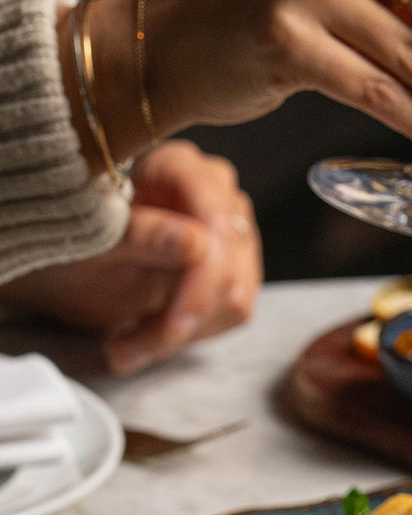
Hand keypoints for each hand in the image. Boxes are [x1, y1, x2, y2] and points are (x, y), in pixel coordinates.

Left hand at [0, 141, 262, 374]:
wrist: (69, 265)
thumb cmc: (72, 239)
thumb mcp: (92, 238)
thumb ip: (142, 235)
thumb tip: (196, 242)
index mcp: (181, 167)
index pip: (216, 224)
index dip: (203, 279)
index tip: (175, 324)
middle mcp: (219, 195)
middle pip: (230, 268)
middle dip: (182, 319)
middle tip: (128, 347)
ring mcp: (235, 234)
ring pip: (234, 299)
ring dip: (179, 335)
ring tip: (127, 344)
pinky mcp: (239, 270)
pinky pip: (233, 315)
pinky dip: (188, 337)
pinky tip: (148, 336)